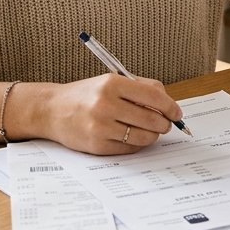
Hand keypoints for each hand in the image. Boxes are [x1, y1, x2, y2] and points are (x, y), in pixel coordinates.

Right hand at [44, 74, 182, 154]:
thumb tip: (169, 104)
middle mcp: (106, 104)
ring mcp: (101, 126)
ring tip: (150, 130)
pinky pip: (130, 148)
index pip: (153, 97)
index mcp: (112, 84)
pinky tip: (132, 136)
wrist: (52, 110)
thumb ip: (141, 88)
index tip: (176, 113)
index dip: (171, 107)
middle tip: (165, 124)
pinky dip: (137, 144)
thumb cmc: (86, 95)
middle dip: (164, 123)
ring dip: (153, 135)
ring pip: (144, 136)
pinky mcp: (97, 145)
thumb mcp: (111, 81)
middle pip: (152, 119)